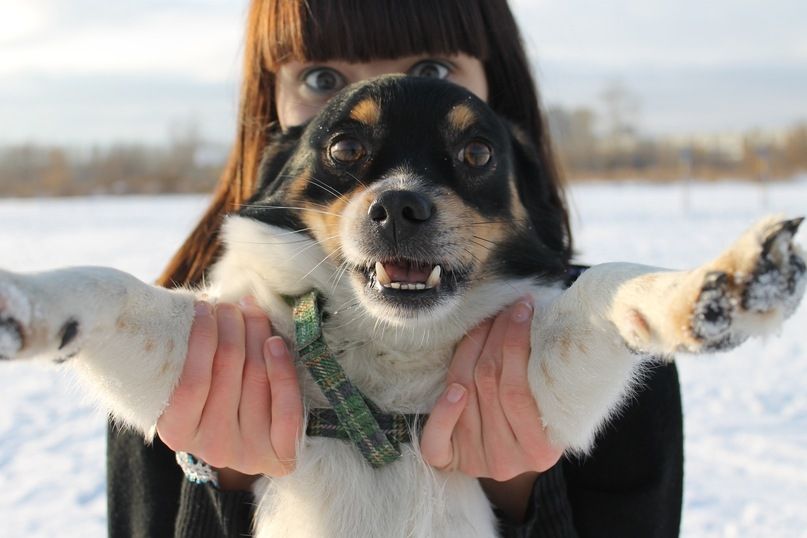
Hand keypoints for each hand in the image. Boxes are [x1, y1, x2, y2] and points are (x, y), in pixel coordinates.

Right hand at [156, 297, 301, 488]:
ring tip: (253, 312)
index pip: (191, 382)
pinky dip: (282, 371)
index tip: (204, 305)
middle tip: (232, 305)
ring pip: (257, 377)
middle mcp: (212, 447)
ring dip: (257, 334)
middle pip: (227, 370)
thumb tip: (210, 302)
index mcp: (177, 431)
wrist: (254, 443)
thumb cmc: (217, 396)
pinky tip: (276, 343)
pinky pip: (286, 409)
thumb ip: (197, 351)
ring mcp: (248, 452)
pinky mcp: (281, 454)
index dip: (200, 338)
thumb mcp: (198, 379)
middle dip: (231, 327)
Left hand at [420, 297, 562, 480]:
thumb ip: (543, 373)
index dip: (517, 343)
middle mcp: (506, 460)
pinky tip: (454, 389)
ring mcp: (475, 460)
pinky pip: (436, 440)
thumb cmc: (537, 411)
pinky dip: (442, 410)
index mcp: (541, 450)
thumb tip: (533, 313)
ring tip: (487, 322)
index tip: (523, 309)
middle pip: (489, 385)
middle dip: (495, 338)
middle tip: (505, 310)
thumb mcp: (549, 400)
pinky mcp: (448, 460)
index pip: (517, 390)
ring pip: (465, 393)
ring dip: (471, 350)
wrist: (511, 451)